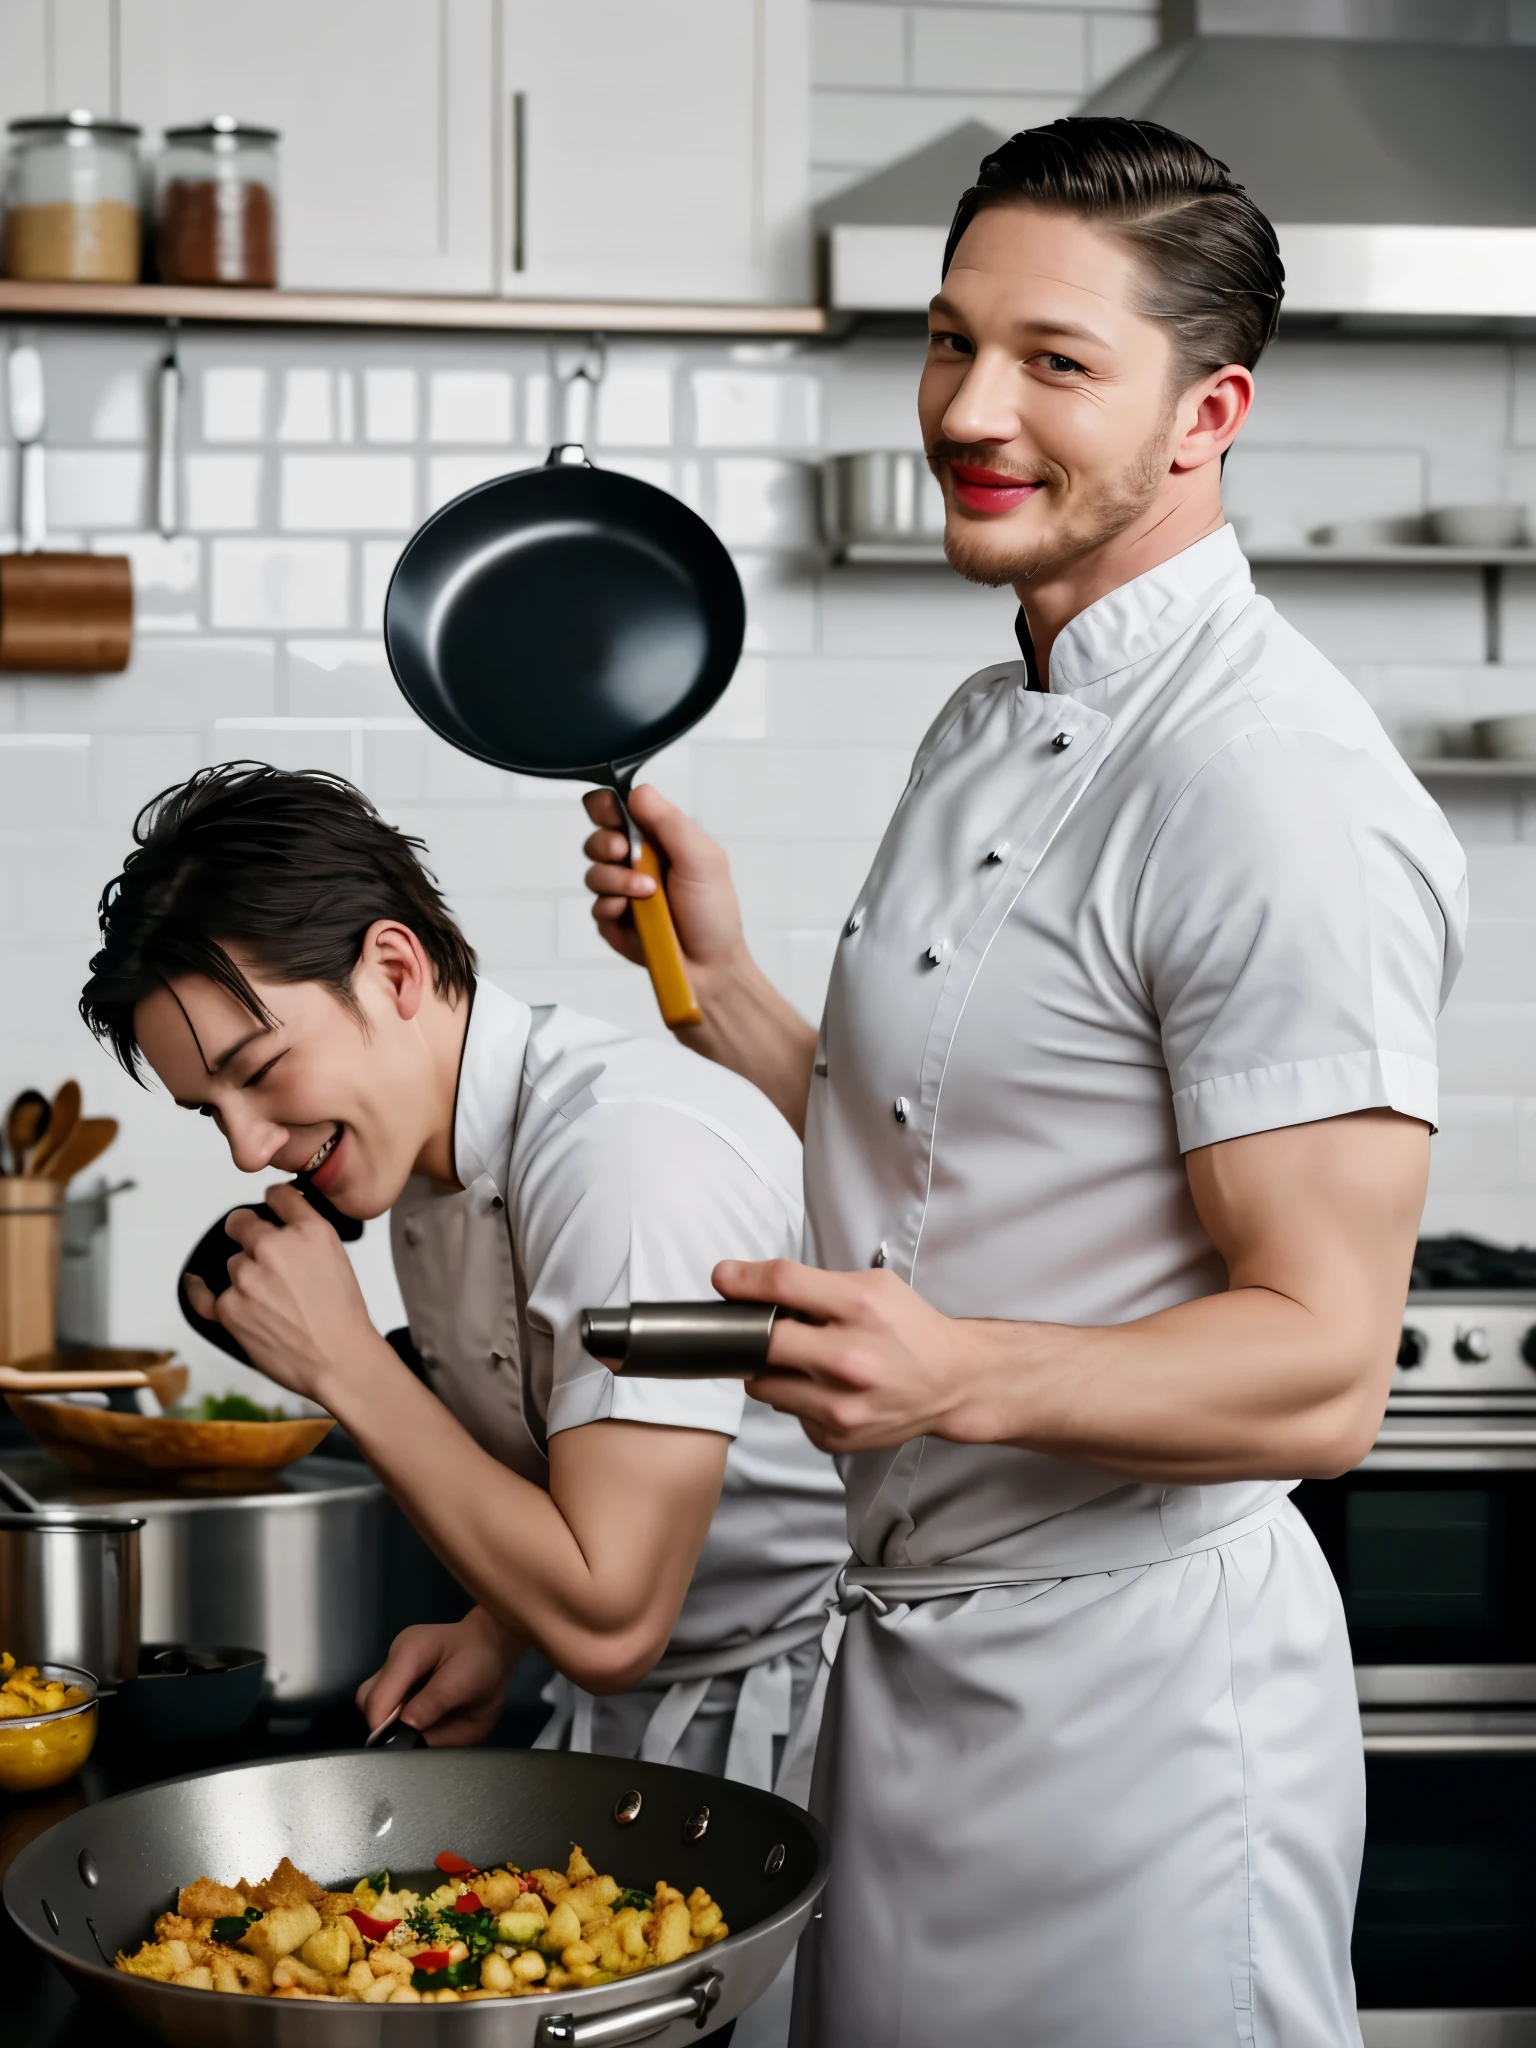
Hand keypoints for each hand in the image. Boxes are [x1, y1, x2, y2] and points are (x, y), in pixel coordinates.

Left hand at [182, 1180, 376, 1402]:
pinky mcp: (229, 1308)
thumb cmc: (342, 1316)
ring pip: (232, 1262)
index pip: (277, 1195)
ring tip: (271, 1301)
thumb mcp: (337, 1256)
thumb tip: (283, 1222)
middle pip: (241, 1223)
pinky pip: (201, 1294)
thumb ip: (307, 1232)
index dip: (272, 1201)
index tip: (269, 1208)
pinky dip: (198, 1289)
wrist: (339, 1360)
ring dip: (244, 1275)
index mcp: (309, 1231)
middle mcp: (275, 1247)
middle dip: (248, 1233)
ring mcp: (248, 1277)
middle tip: (262, 1255)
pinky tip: (196, 1282)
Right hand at [356, 1610, 524, 1747]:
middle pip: (366, 1701)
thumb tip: (407, 1726)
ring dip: (390, 1724)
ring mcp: (395, 1671)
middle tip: (412, 1736)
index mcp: (409, 1651)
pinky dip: (399, 1722)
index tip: (400, 1745)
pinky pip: (388, 1709)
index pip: (378, 1697)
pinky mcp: (399, 1683)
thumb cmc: (482, 1662)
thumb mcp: (464, 1680)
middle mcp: (395, 1660)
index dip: (383, 1728)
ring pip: (372, 1706)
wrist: (493, 1652)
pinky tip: (421, 1722)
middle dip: (383, 1725)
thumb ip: (434, 1702)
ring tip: (419, 1728)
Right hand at [582, 783, 744, 975]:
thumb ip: (669, 823)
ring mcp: (623, 893)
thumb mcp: (702, 859)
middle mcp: (637, 862)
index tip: (612, 814)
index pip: (620, 810)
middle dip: (605, 843)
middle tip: (623, 851)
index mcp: (658, 840)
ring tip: (646, 894)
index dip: (607, 806)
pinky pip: (596, 906)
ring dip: (616, 879)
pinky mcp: (613, 922)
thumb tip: (636, 792)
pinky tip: (635, 916)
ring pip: (593, 872)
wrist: (710, 967)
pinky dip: (613, 907)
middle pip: (597, 837)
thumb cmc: (713, 914)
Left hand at [714, 1257, 986, 1455]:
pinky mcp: (836, 1436)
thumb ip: (815, 1285)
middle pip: (764, 1341)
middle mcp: (850, 1359)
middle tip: (755, 1328)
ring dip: (770, 1368)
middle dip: (752, 1332)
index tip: (724, 1278)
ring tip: (799, 1359)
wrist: (952, 1382)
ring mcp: (841, 1405)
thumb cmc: (909, 1328)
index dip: (744, 1279)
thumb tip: (747, 1286)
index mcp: (861, 1308)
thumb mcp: (873, 1286)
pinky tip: (822, 1386)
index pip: (784, 1284)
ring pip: (763, 1384)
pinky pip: (788, 1411)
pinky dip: (794, 1396)